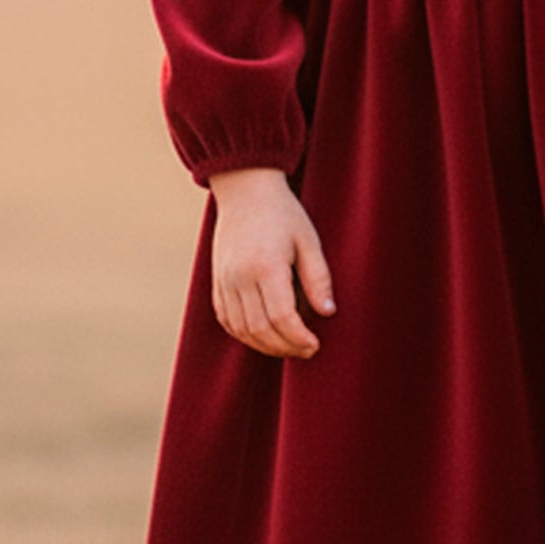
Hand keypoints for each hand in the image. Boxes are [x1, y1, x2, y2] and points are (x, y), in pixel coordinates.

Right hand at [207, 167, 334, 358]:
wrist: (245, 192)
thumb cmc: (284, 214)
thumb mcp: (309, 241)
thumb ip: (318, 278)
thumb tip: (327, 313)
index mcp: (266, 266)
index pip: (281, 316)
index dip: (298, 337)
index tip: (315, 345)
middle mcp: (240, 277)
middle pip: (260, 328)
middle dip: (285, 347)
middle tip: (307, 351)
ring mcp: (224, 281)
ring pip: (241, 329)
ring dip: (265, 346)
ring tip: (289, 347)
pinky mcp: (216, 283)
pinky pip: (227, 320)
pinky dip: (245, 335)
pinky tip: (264, 337)